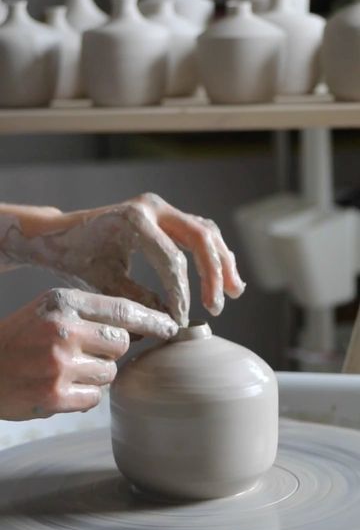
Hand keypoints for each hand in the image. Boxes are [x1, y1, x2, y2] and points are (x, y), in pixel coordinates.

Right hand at [0, 287, 176, 420]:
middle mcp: (62, 329)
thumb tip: (140, 329)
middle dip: (111, 351)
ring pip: (110, 373)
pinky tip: (59, 388)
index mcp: (62, 301)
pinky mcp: (54, 395)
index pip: (121, 309)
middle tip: (85, 353)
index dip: (151, 320)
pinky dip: (83, 396)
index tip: (171, 327)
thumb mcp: (49, 310)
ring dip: (96, 375)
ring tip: (65, 370)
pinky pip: (95, 398)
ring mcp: (59, 363)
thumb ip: (89, 313)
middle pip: (121, 344)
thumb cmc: (19, 338)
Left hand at [8, 194, 244, 325]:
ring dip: (222, 262)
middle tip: (217, 307)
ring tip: (233, 291)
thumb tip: (170, 321)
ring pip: (205, 232)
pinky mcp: (165, 216)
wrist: (63, 235)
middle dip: (213, 275)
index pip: (172, 260)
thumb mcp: (104, 284)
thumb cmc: (78, 258)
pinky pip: (198, 232)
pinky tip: (221, 276)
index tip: (181, 319)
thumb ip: (139, 301)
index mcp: (134, 220)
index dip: (182, 293)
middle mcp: (152, 207)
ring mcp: (161, 208)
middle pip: (200, 238)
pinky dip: (212, 254)